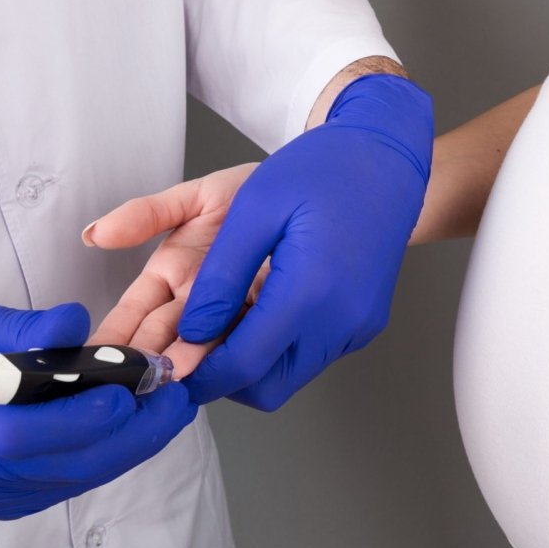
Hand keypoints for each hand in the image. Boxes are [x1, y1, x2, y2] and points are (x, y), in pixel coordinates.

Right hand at [0, 303, 197, 517]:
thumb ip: (21, 329)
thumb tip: (79, 321)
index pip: (23, 434)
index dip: (82, 418)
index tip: (128, 390)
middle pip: (65, 466)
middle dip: (132, 434)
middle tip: (175, 397)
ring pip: (75, 481)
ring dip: (129, 448)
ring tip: (167, 409)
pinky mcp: (2, 506)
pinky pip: (66, 487)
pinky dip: (104, 459)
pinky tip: (132, 430)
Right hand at [84, 164, 260, 378]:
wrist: (305, 193)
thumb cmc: (248, 193)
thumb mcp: (195, 197)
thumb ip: (147, 214)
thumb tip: (95, 234)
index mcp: (169, 275)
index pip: (133, 316)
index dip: (116, 338)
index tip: (97, 359)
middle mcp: (195, 303)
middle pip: (165, 341)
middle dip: (149, 361)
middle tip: (137, 377)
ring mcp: (231, 315)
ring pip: (204, 348)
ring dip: (189, 364)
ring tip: (175, 377)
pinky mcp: (266, 321)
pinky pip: (248, 343)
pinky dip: (235, 356)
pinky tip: (224, 370)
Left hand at [175, 73, 432, 409]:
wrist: (387, 159)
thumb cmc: (321, 170)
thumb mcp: (252, 208)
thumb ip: (218, 276)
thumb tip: (188, 331)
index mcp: (310, 291)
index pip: (241, 364)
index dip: (195, 373)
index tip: (161, 366)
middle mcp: (339, 321)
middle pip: (264, 388)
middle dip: (218, 377)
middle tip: (184, 348)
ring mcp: (355, 327)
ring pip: (285, 378)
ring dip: (246, 363)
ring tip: (217, 325)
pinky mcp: (361, 325)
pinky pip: (308, 357)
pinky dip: (275, 347)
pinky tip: (256, 312)